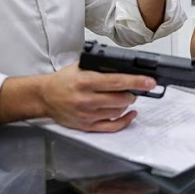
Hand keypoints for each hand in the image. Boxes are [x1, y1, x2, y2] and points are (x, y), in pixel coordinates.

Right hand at [39, 63, 156, 131]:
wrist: (44, 97)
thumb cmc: (63, 80)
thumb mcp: (80, 66)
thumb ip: (100, 66)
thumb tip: (124, 66)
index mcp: (85, 82)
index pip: (117, 82)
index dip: (136, 82)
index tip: (150, 82)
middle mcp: (86, 99)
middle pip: (120, 99)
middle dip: (132, 94)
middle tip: (134, 89)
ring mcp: (87, 115)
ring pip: (118, 112)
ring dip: (127, 104)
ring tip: (125, 97)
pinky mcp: (87, 126)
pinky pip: (112, 127)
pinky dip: (125, 120)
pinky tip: (130, 114)